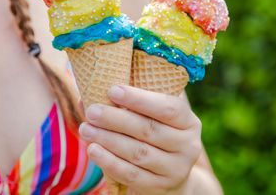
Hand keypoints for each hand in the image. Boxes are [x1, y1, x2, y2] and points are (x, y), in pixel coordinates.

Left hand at [79, 85, 202, 194]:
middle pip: (148, 130)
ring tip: (86, 129)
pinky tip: (93, 150)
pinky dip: (110, 162)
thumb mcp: (154, 117)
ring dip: (108, 139)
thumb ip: (131, 103)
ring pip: (138, 152)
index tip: (112, 90)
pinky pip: (131, 174)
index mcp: (189, 121)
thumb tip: (90, 92)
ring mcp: (176, 169)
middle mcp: (188, 146)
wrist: (170, 174)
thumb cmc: (155, 133)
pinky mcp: (159, 187)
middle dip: (116, 119)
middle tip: (92, 111)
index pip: (167, 107)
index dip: (139, 99)